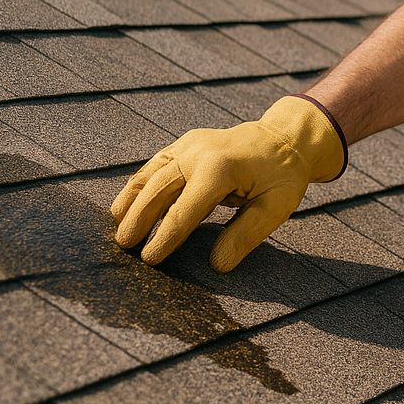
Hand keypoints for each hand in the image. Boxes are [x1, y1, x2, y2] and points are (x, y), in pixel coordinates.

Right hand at [110, 95, 345, 271]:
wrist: (286, 137)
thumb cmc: (283, 175)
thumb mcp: (276, 207)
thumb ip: (245, 235)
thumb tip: (217, 265)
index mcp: (221, 169)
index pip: (184, 210)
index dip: (165, 238)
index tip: (149, 260)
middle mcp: (199, 152)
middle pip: (158, 190)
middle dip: (139, 219)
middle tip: (123, 247)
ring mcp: (190, 144)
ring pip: (150, 174)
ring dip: (131, 200)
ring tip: (116, 227)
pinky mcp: (187, 142)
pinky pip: (156, 164)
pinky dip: (139, 184)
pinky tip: (127, 203)